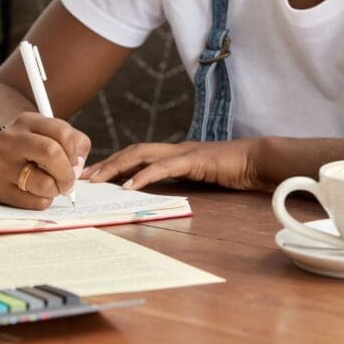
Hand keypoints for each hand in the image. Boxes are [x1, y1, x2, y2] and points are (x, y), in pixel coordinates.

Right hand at [0, 112, 90, 208]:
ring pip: (45, 183)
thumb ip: (74, 142)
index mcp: (27, 121)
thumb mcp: (48, 134)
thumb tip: (79, 165)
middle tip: (68, 181)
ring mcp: (2, 165)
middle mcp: (11, 140)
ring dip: (55, 190)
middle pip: (52, 153)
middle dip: (67, 173)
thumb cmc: (28, 150)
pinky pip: (35, 202)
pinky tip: (36, 193)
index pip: (63, 132)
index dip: (74, 151)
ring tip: (50, 186)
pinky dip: (43, 200)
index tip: (72, 161)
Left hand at [81, 139, 266, 191]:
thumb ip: (180, 181)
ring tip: (98, 180)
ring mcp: (183, 152)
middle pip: (131, 152)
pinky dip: (144, 176)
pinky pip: (164, 166)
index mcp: (174, 154)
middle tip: (84, 177)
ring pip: (141, 154)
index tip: (93, 175)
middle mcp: (174, 149)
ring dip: (116, 166)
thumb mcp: (200, 179)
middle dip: (106, 163)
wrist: (259, 161)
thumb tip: (158, 194)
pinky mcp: (194, 159)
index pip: (136, 156)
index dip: (113, 163)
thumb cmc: (233, 171)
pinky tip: (130, 185)